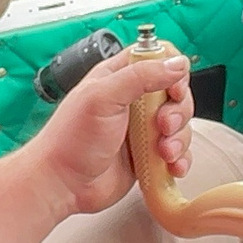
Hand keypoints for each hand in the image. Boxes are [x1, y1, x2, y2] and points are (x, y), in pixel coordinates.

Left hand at [25, 45, 193, 215]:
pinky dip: (179, 159)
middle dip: (177, 111)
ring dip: (178, 139)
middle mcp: (132, 101)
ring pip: (179, 124)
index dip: (172, 70)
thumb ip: (140, 76)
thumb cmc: (69, 140)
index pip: (158, 58)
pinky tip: (170, 165)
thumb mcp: (102, 98)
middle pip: (175, 93)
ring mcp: (141, 129)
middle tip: (162, 125)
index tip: (173, 88)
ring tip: (163, 151)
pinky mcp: (147, 154)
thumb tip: (175, 64)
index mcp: (118, 78)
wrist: (62, 185)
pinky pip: (176, 152)